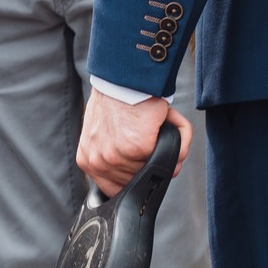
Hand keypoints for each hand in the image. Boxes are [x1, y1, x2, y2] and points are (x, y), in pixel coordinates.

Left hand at [75, 90, 192, 196]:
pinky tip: (166, 121)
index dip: (135, 180)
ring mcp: (117, 157)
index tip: (145, 166)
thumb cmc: (117, 100)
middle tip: (156, 136)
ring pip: (158, 169)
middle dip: (156, 162)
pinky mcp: (139, 147)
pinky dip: (179, 139)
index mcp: (89, 160)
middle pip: (140, 180)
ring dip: (169, 150)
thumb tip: (148, 175)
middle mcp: (98, 162)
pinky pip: (171, 154)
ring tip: (159, 125)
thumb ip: (119, 158)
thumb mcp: (105, 134)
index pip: (115, 189)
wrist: (123, 78)